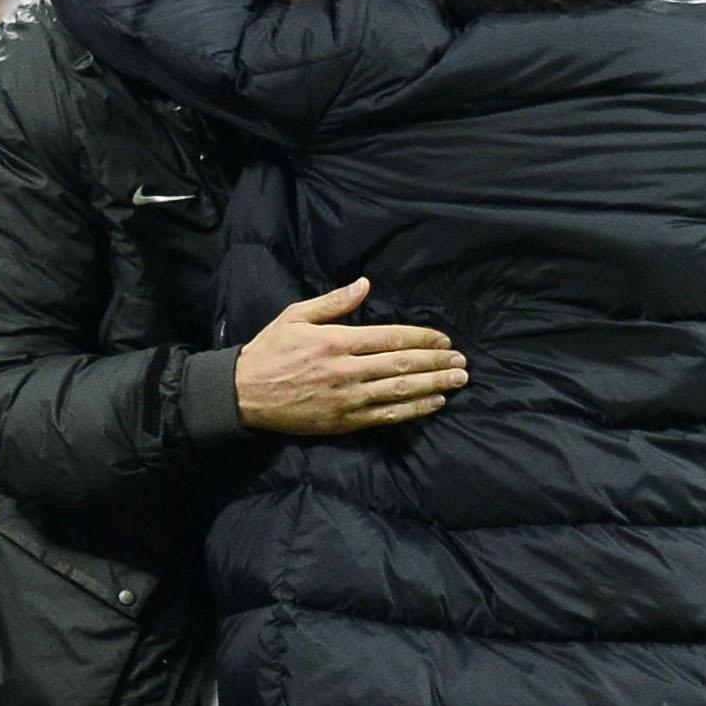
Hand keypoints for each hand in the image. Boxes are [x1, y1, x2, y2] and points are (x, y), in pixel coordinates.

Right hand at [234, 278, 468, 436]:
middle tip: (462, 361)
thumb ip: (333, 302)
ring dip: (434, 385)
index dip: (422, 339)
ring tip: (459, 380)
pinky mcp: (345, 422)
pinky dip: (414, 409)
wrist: (243, 394)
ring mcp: (348, 399)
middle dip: (436, 362)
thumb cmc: (269, 351)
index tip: (444, 339)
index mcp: (337, 341)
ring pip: (400, 391)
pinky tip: (435, 403)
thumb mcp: (296, 316)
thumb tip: (364, 284)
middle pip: (402, 364)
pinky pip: (387, 416)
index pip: (391, 338)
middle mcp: (347, 370)